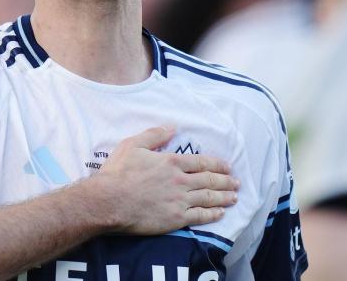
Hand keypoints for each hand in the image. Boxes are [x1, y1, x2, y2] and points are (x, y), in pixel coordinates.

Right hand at [93, 126, 238, 234]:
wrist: (109, 201)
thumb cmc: (118, 173)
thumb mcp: (132, 145)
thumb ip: (154, 135)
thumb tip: (172, 127)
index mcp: (171, 162)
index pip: (201, 162)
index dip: (217, 165)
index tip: (227, 167)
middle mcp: (180, 180)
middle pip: (209, 180)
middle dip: (226, 181)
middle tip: (237, 182)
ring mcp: (179, 200)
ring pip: (208, 197)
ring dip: (224, 197)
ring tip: (234, 197)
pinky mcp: (175, 218)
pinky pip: (200, 216)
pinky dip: (212, 214)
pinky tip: (220, 213)